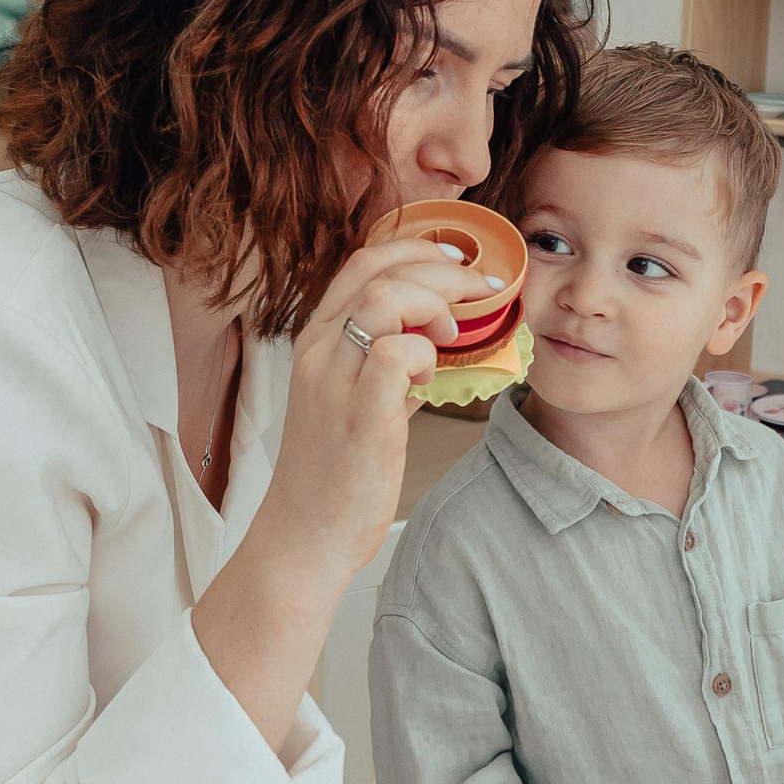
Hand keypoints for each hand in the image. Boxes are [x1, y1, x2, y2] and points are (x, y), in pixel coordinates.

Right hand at [249, 238, 498, 575]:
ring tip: (451, 335)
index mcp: (316, 341)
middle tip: (479, 288)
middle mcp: (319, 352)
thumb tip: (436, 343)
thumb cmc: (332, 474)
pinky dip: (426, 355)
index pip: (362, 263)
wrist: (304, 535)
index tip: (456, 259)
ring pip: (385, 301)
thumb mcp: (353, 401)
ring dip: (434, 304)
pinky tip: (431, 380)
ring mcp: (335, 382)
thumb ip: (389, 367)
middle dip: (441, 267)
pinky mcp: (360, 416)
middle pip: (378, 270)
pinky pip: (397, 355)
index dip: (415, 249)